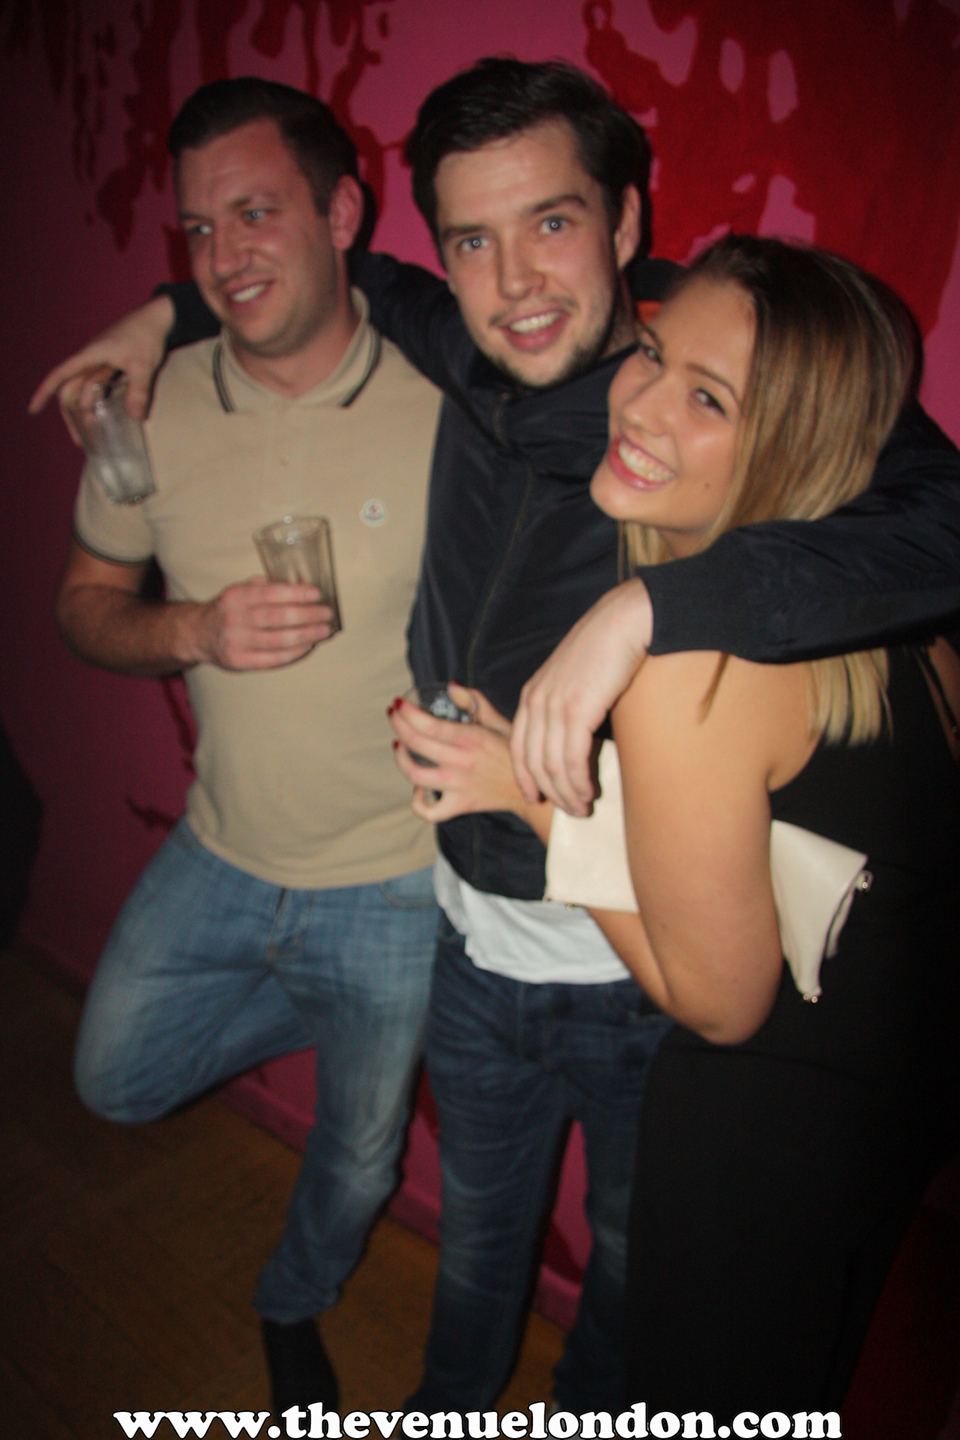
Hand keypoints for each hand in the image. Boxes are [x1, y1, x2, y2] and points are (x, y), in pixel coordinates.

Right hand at [28, 295, 174, 441]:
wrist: (157, 318)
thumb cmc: (145, 335)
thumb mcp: (143, 364)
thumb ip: (138, 390)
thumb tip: (136, 417)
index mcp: (89, 357)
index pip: (60, 376)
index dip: (44, 392)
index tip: (33, 410)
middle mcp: (90, 362)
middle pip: (71, 391)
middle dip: (71, 416)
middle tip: (80, 441)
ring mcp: (101, 365)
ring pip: (85, 392)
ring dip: (84, 413)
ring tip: (91, 435)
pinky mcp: (112, 368)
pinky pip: (99, 389)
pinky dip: (98, 404)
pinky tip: (104, 419)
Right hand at [188, 577, 334, 669]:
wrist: (198, 633)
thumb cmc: (229, 608)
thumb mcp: (241, 590)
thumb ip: (267, 587)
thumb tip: (303, 587)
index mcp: (236, 596)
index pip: (271, 593)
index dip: (296, 594)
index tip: (317, 594)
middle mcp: (234, 618)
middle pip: (278, 618)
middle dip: (308, 615)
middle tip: (327, 614)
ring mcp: (236, 642)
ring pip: (279, 640)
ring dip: (307, 635)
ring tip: (324, 631)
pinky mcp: (239, 662)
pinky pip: (273, 659)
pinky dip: (295, 653)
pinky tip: (308, 646)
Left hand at [389, 685, 522, 821]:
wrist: (532, 790)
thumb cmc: (513, 752)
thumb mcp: (499, 720)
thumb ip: (474, 701)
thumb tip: (450, 685)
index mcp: (472, 739)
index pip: (429, 725)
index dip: (407, 713)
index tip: (398, 704)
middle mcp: (462, 762)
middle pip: (416, 744)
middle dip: (398, 725)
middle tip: (393, 716)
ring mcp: (458, 786)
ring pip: (415, 775)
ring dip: (400, 758)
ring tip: (399, 747)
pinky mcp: (460, 805)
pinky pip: (430, 811)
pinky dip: (418, 801)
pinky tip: (417, 788)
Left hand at [510, 578, 653, 815]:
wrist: (622, 623)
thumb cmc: (604, 648)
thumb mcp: (571, 677)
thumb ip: (563, 703)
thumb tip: (574, 733)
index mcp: (531, 694)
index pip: (517, 746)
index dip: (524, 776)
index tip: (537, 796)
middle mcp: (536, 702)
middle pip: (532, 762)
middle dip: (549, 792)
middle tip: (569, 810)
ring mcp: (554, 707)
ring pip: (551, 765)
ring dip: (566, 792)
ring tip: (582, 808)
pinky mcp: (576, 711)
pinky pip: (571, 759)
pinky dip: (578, 781)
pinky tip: (589, 791)